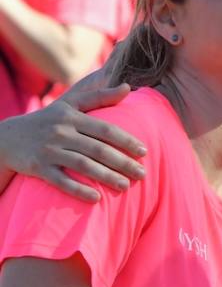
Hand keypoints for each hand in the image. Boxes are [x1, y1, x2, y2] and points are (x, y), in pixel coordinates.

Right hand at [0, 84, 144, 200]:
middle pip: (98, 149)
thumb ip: (99, 96)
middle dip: (122, 162)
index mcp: (71, 116)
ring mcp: (48, 150)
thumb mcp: (70, 104)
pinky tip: (96, 198)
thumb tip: (128, 87)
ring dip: (106, 177)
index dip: (126, 140)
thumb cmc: (48, 120)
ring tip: (125, 186)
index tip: (144, 151)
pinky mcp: (37, 167)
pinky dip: (79, 190)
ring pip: (83, 165)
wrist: (6, 138)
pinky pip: (61, 181)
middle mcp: (60, 132)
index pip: (105, 129)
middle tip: (142, 174)